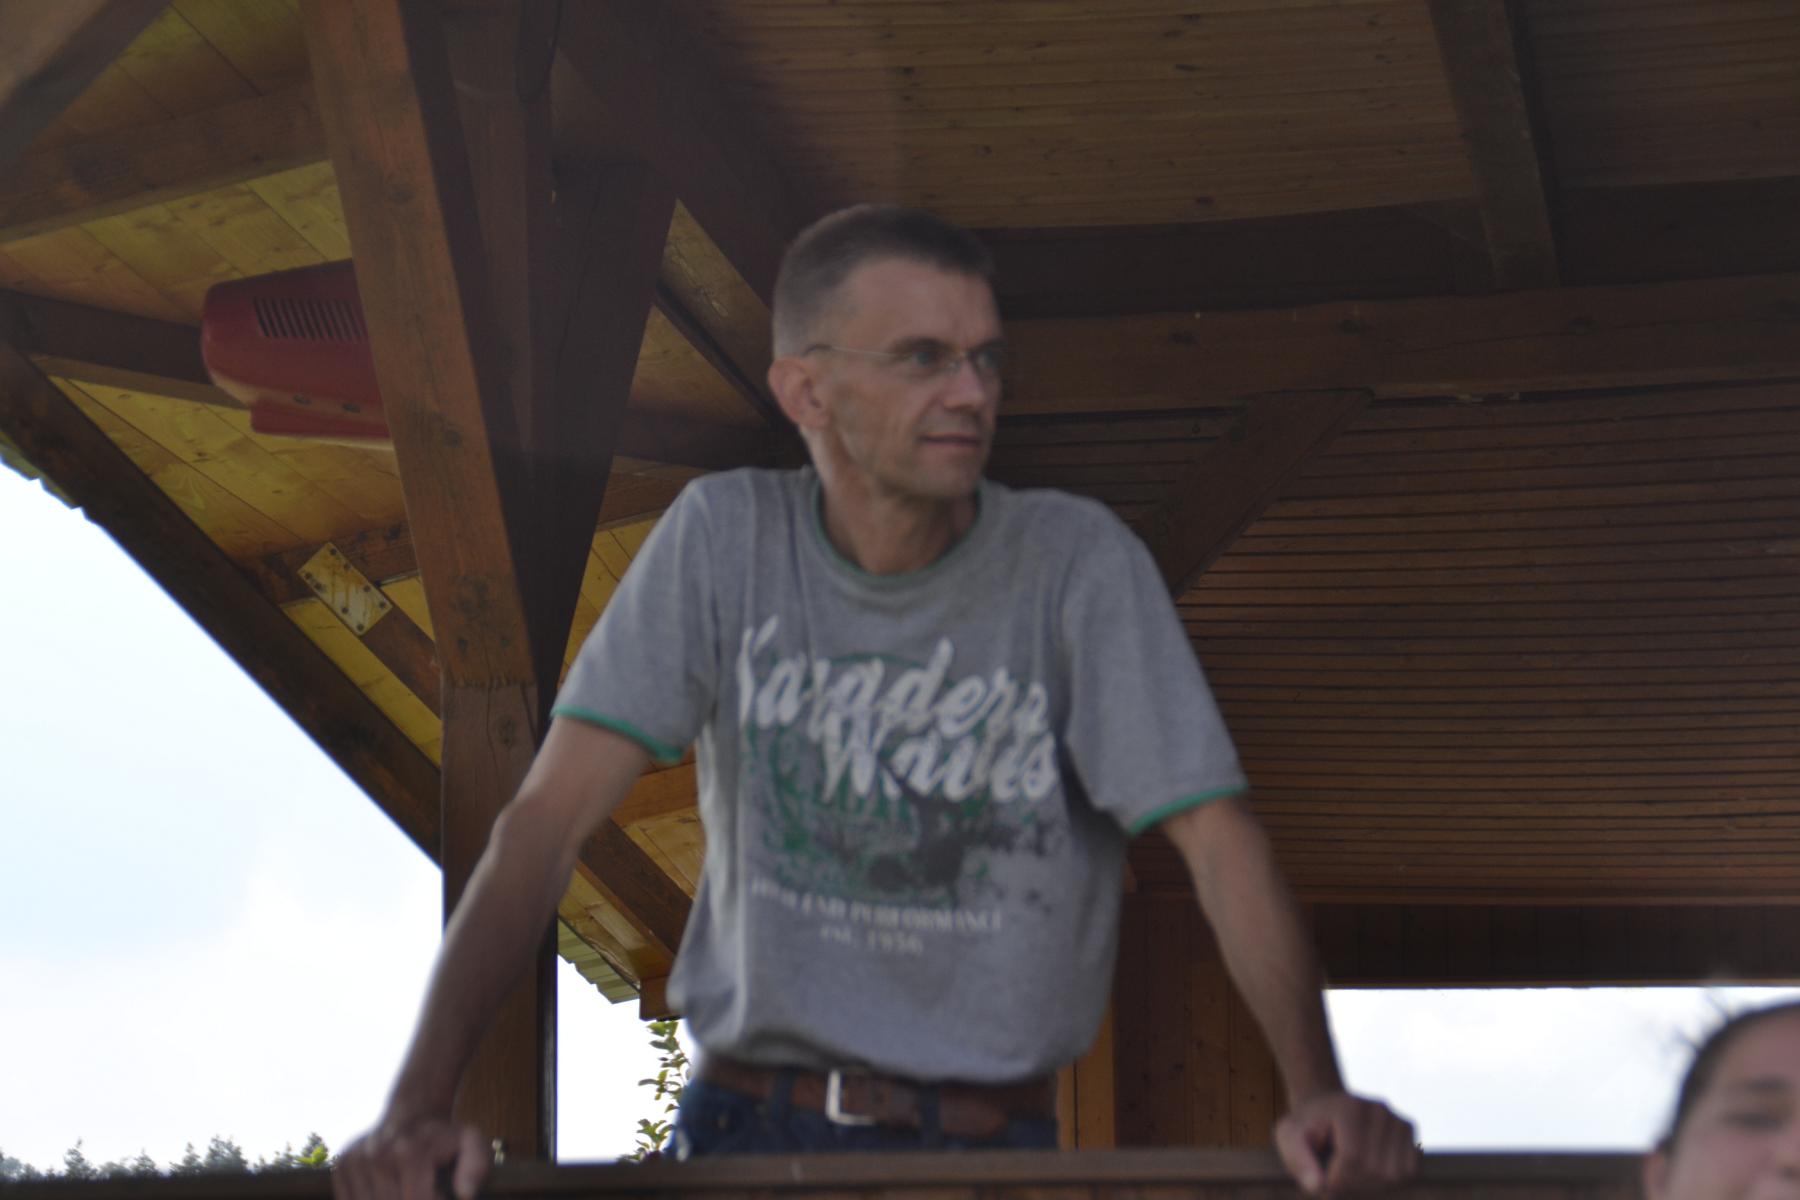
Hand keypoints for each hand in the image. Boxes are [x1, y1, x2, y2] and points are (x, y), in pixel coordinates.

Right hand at [333, 1114, 491, 1199]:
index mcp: (409, 1153)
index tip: (440, 1193)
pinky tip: (389, 1189)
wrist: (413, 1110)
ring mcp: (354, 1161)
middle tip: (423, 1189)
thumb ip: (476, 1167)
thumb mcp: (471, 1142)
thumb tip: (464, 1195)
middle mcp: (376, 1156)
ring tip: (407, 1188)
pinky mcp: (341, 1167)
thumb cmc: (444, 1135)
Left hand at [1273, 1091, 1417, 1195]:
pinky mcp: (1409, 1130)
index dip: (1336, 1180)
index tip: (1320, 1180)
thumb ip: (1297, 1160)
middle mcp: (1379, 1109)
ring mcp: (1397, 1118)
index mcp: (1349, 1107)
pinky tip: (1369, 1170)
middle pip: (1375, 1169)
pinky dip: (1389, 1180)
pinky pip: (1408, 1172)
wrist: (1326, 1110)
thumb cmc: (1306, 1127)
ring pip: (1394, 1176)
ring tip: (1350, 1174)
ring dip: (1370, 1185)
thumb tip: (1317, 1186)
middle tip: (1335, 1177)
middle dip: (1351, 1185)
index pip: (1353, 1158)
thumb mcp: (1289, 1136)